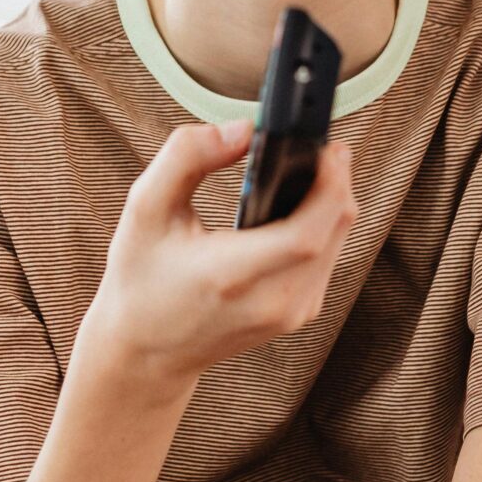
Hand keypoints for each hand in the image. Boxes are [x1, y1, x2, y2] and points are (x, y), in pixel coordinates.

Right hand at [88, 115, 357, 386]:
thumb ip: (187, 157)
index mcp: (231, 275)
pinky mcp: (298, 314)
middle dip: (335, 180)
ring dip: (331, 201)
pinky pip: (329, 259)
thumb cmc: (142, 279)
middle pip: (333, 229)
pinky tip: (300, 207)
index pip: (306, 233)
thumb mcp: (145, 209)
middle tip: (317, 147)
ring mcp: (290, 312)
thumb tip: (243, 129)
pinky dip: (323, 226)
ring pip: (338, 242)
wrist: (146, 351)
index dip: (329, 185)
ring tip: (308, 170)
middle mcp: (271, 301)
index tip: (328, 148)